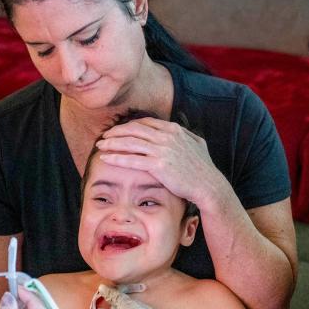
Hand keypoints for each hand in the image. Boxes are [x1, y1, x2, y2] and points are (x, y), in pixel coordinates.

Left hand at [97, 117, 225, 207]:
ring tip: (101, 146)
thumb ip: (185, 135)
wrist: (208, 185)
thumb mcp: (197, 144)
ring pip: (130, 142)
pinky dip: (116, 157)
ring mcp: (162, 150)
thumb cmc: (203, 169)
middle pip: (134, 130)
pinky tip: (105, 158)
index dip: (129, 126)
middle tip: (104, 137)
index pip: (146, 123)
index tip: (119, 131)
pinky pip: (132, 159)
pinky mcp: (158, 165)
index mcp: (174, 130)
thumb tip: (179, 128)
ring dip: (112, 143)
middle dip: (117, 132)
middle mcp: (167, 136)